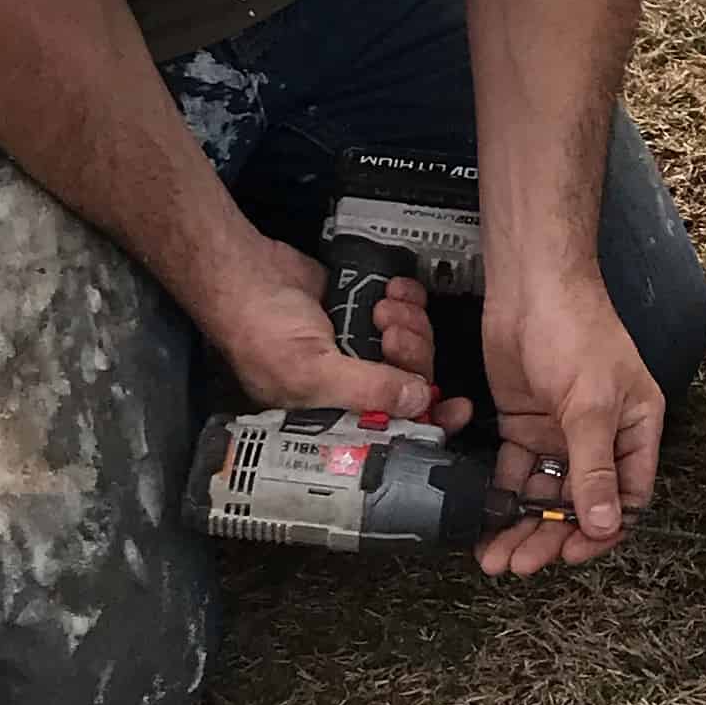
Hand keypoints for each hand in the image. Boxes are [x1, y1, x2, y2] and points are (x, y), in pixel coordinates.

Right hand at [207, 234, 471, 432]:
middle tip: (391, 336)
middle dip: (413, 357)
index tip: (456, 407)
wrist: (248, 273)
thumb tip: (419, 401)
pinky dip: (408, 300)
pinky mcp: (368, 315)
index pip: (393, 431)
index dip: (428, 421)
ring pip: (416, 347)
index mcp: (335, 418)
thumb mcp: (311, 373)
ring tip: (383, 309)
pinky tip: (393, 291)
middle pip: (413, 384)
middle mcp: (352, 388)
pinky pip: (409, 313)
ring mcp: (362, 350)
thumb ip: (367, 390)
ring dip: (410, 325)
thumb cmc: (261, 332)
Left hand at [480, 274, 665, 576]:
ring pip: (544, 495)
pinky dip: (501, 499)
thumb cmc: (577, 331)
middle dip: (551, 536)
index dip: (600, 530)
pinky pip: (514, 474)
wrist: (531, 286)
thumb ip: (594, 467)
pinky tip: (483, 522)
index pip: (626, 498)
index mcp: (634, 430)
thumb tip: (605, 526)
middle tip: (520, 563)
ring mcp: (560, 432)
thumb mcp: (591, 404)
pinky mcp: (524, 425)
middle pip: (580, 504)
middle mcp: (600, 437)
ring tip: (496, 557)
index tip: (569, 552)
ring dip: (522, 526)